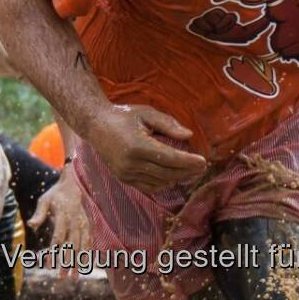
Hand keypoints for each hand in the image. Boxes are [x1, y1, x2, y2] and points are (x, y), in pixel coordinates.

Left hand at [29, 170, 92, 275]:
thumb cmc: (56, 193)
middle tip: (62, 277)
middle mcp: (76, 221)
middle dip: (67, 262)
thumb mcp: (45, 200)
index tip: (47, 265)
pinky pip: (90, 242)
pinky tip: (85, 266)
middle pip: (71, 246)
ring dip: (79, 262)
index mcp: (64, 216)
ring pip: (82, 246)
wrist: (75, 183)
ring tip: (75, 276)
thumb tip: (31, 225)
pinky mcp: (90, 225)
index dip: (53, 253)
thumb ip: (39, 213)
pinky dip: (89, 254)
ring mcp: (84, 224)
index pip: (58, 238)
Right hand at [87, 104, 206, 193]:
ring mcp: (126, 173)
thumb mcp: (146, 113)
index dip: (188, 162)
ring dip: (177, 178)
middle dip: (187, 171)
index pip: (170, 158)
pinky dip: (163, 183)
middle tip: (201, 167)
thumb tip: (188, 136)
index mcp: (138, 146)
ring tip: (190, 171)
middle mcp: (131, 163)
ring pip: (159, 181)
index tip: (203, 161)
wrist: (95, 125)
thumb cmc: (123, 116)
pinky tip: (173, 177)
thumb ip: (168, 124)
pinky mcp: (123, 178)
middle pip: (167, 173)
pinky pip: (148, 186)